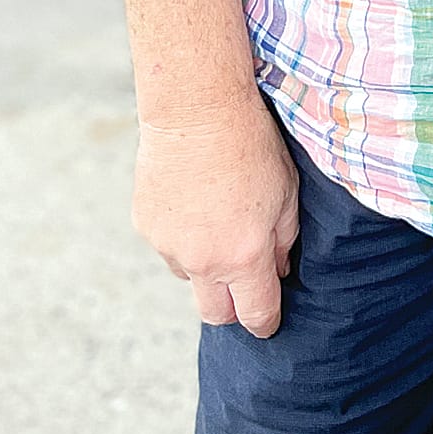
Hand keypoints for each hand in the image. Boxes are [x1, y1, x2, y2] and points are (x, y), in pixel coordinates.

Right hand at [132, 95, 299, 337]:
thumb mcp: (287, 191)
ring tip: (220, 223)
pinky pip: (168, 248)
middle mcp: (202, 261)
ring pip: (190, 278)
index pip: (255, 314)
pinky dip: (183, 238)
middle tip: (245, 287)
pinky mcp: (146, 226)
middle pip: (215, 314)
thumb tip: (280, 270)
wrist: (197, 110)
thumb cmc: (251, 145)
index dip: (266, 323)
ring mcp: (168, 246)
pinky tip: (195, 202)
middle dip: (233, 309)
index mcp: (244, 256)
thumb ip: (285, 240)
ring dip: (206, 267)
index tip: (269, 322)